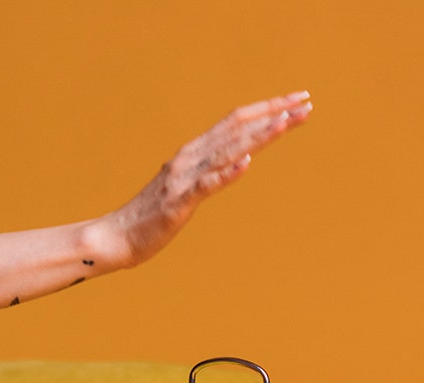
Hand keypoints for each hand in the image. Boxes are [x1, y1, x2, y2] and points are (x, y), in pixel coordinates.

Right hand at [94, 91, 312, 269]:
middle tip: (306, 104)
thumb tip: (236, 161)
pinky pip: (206, 186)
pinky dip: (228, 173)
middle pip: (237, 128)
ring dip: (259, 136)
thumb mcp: (185, 188)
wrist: (117, 237)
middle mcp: (190, 157)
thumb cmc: (151, 217)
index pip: (235, 122)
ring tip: (287, 123)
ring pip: (227, 151)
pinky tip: (248, 164)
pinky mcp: (178, 203)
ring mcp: (183, 179)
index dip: (267, 109)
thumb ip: (208, 172)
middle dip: (274, 114)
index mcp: (193, 152)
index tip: (296, 103)